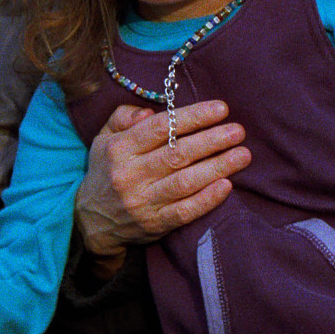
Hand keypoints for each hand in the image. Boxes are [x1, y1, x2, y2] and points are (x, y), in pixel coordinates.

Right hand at [74, 100, 250, 264]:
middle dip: (212, 140)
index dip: (193, 117)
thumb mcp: (104, 137)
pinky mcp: (155, 224)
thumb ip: (123, 116)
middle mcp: (131, 174)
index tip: (221, 108)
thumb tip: (150, 111)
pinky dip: (207, 199)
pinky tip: (227, 186)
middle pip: (177, 154)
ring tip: (243, 155)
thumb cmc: (106, 171)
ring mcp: (143, 202)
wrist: (91, 222)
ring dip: (217, 167)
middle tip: (238, 131)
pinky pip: (184, 212)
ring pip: (185, 182)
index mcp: (120, 148)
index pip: (161, 128)